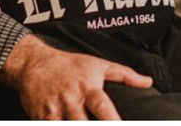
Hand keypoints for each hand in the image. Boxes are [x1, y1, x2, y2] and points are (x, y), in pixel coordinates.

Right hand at [1, 35, 152, 119]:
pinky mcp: (40, 115)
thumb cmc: (68, 64)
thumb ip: (124, 74)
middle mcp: (71, 100)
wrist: (32, 61)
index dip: (112, 121)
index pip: (102, 107)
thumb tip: (148, 82)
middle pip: (82, 123)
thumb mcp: (97, 64)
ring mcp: (55, 109)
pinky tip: (63, 125)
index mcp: (88, 89)